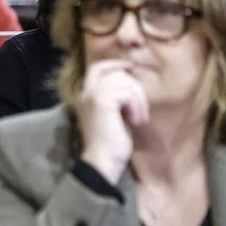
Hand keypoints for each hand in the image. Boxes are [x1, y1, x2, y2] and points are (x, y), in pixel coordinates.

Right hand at [75, 59, 148, 184]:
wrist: (102, 161)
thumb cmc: (110, 143)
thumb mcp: (114, 114)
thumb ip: (117, 97)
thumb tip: (131, 79)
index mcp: (85, 96)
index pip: (97, 68)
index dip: (115, 64)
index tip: (131, 68)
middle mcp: (85, 93)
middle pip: (116, 73)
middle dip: (135, 87)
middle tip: (140, 110)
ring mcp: (92, 96)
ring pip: (124, 81)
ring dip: (138, 99)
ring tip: (138, 118)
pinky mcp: (102, 102)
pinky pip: (126, 92)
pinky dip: (136, 106)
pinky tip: (135, 121)